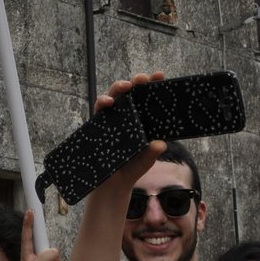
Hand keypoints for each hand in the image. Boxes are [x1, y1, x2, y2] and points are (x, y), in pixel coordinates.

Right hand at [93, 72, 166, 190]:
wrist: (113, 184)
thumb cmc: (132, 168)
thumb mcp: (146, 159)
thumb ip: (152, 151)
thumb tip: (161, 143)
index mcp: (140, 120)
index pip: (146, 99)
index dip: (152, 85)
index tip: (159, 75)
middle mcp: (126, 116)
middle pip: (130, 93)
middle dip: (135, 82)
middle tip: (143, 78)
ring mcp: (111, 119)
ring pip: (113, 95)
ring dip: (118, 87)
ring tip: (126, 85)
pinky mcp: (99, 124)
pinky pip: (99, 109)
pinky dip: (102, 102)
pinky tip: (109, 102)